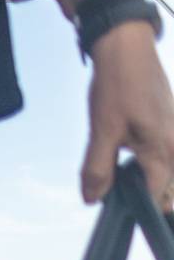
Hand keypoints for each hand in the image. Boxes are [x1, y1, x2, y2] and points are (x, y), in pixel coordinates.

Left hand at [81, 22, 173, 208]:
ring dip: (151, 178)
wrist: (126, 47)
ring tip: (126, 181)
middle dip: (152, 196)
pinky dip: (151, 160)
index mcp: (162, 150)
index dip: (141, 207)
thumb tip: (93, 199)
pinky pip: (165, 150)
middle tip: (124, 196)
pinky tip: (132, 157)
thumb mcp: (101, 132)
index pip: (159, 195)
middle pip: (169, 184)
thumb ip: (97, 169)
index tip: (124, 212)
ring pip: (169, 167)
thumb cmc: (117, 86)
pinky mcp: (169, 119)